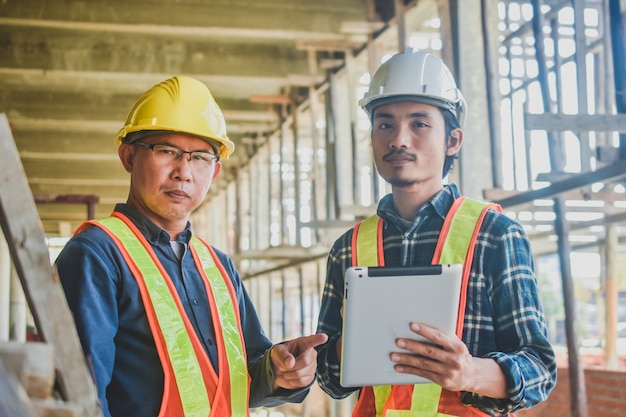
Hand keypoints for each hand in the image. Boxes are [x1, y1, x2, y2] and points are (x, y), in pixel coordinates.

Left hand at [270, 333, 327, 390]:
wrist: (280, 369)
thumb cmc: (280, 355)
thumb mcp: (277, 351)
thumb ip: (282, 355)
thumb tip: (290, 363)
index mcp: (304, 343)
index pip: (312, 340)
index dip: (318, 339)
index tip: (324, 337)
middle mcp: (312, 354)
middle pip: (305, 361)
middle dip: (290, 366)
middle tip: (281, 366)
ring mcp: (313, 366)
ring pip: (301, 374)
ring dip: (288, 375)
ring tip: (284, 371)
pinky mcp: (311, 377)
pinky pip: (301, 382)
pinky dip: (291, 382)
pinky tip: (287, 377)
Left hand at [390, 323, 505, 397]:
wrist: (472, 376)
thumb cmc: (459, 354)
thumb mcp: (456, 344)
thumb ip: (443, 338)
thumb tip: (422, 327)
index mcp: (457, 347)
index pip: (439, 337)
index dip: (425, 331)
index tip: (412, 326)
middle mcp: (453, 360)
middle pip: (429, 351)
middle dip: (412, 346)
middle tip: (398, 342)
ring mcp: (448, 372)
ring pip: (423, 364)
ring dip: (406, 360)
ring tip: (393, 356)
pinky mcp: (443, 381)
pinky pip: (423, 374)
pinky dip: (409, 370)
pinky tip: (399, 367)